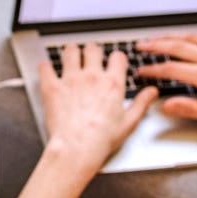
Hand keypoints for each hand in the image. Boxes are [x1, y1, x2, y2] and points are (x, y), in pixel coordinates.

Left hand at [38, 43, 157, 171]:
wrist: (77, 148)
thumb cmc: (101, 139)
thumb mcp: (129, 122)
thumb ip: (141, 104)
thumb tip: (151, 93)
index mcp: (112, 83)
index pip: (117, 56)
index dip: (116, 58)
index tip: (113, 63)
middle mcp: (92, 77)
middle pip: (93, 49)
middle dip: (92, 53)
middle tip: (90, 60)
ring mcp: (71, 80)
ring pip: (70, 51)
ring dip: (71, 54)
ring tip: (71, 60)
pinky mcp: (52, 87)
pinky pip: (45, 68)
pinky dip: (46, 68)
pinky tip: (48, 71)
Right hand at [135, 34, 196, 128]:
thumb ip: (190, 108)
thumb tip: (167, 105)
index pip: (172, 69)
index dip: (153, 69)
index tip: (142, 71)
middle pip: (178, 46)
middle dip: (155, 45)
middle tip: (141, 46)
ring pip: (191, 37)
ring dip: (171, 37)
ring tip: (157, 39)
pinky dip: (190, 36)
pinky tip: (185, 39)